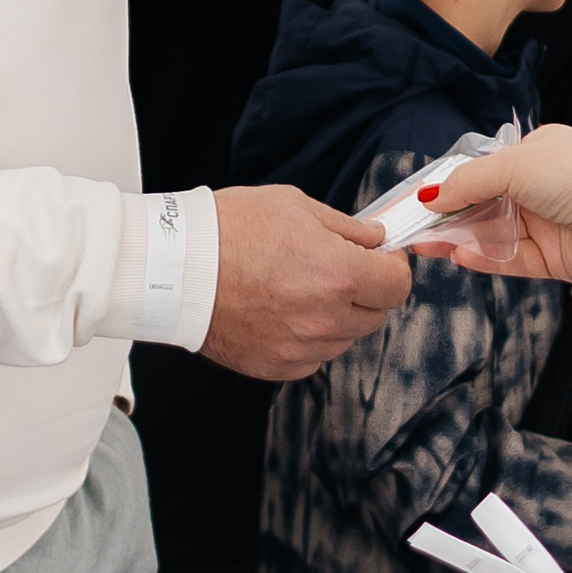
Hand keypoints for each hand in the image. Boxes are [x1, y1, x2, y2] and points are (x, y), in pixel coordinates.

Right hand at [200, 186, 411, 380]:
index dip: (394, 269)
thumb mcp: (295, 206)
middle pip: (376, 315)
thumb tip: (376, 240)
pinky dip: (310, 338)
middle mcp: (325, 317)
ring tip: (303, 289)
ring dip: (338, 316)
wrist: (174, 267)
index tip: (381, 258)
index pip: (398, 286)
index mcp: (338, 273)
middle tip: (340, 269)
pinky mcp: (276, 366)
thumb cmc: (228, 229)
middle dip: (367, 291)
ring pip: (345, 338)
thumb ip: (347, 228)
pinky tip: (285, 312)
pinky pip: (314, 357)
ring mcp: (300, 347)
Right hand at [412, 124, 571, 283]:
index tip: (418, 198)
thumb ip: (467, 182)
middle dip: (448, 216)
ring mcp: (545, 225)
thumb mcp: (513, 165)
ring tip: (423, 245)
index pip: (483, 170)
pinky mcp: (551, 259)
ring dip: (459, 238)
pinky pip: (509, 259)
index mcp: (536, 154)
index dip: (451, 184)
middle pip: (483, 205)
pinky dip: (483, 259)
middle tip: (410, 227)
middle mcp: (540, 189)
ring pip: (492, 234)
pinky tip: (458, 256)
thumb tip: (430, 196)